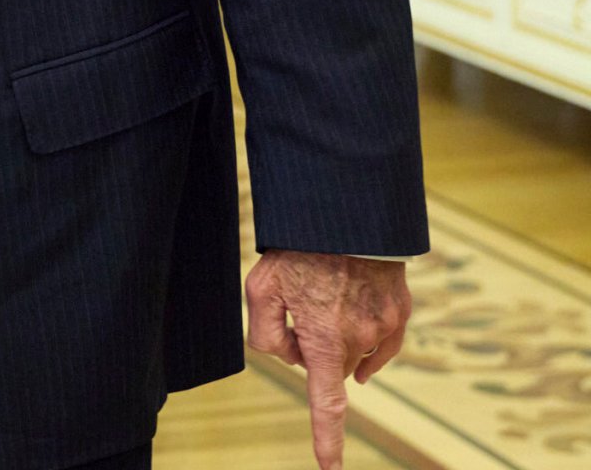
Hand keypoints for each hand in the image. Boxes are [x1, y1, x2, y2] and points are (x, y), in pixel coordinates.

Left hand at [246, 250, 412, 468]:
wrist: (345, 217)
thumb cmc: (296, 253)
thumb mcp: (260, 291)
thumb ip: (267, 336)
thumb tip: (296, 359)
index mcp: (324, 343)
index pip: (326, 406)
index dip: (327, 441)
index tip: (330, 469)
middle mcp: (360, 342)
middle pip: (331, 369)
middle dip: (314, 350)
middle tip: (299, 308)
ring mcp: (385, 328)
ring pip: (354, 352)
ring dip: (338, 336)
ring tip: (324, 293)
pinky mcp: (401, 312)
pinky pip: (380, 341)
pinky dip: (365, 334)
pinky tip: (352, 311)